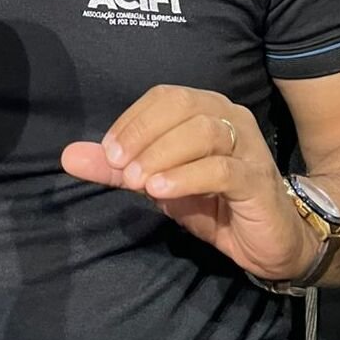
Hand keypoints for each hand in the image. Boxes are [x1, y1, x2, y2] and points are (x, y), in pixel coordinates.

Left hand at [61, 85, 320, 279]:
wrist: (271, 242)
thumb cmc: (213, 204)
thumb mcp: (158, 183)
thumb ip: (117, 168)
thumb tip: (68, 156)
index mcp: (206, 109)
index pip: (164, 97)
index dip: (132, 120)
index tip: (107, 152)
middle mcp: (229, 117)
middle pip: (182, 106)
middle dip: (144, 133)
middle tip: (119, 167)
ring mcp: (248, 147)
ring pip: (203, 133)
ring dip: (163, 155)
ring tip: (138, 182)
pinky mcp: (257, 180)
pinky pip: (222, 170)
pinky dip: (187, 177)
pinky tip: (162, 192)